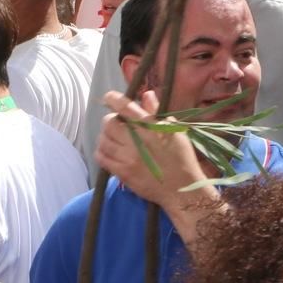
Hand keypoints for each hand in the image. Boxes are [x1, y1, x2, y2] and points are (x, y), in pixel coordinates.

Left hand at [96, 89, 212, 210]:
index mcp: (152, 127)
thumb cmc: (181, 157)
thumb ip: (157, 112)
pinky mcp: (123, 172)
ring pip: (103, 140)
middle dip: (110, 120)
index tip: (109, 97)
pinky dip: (101, 152)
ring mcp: (129, 158)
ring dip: (105, 136)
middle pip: (109, 123)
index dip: (114, 99)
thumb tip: (146, 94)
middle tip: (117, 124)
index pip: (127, 108)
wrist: (181, 188)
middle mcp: (138, 141)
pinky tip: (109, 151)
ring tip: (114, 139)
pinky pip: (102, 158)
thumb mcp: (175, 131)